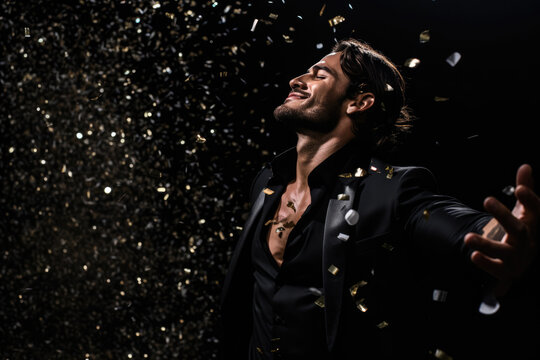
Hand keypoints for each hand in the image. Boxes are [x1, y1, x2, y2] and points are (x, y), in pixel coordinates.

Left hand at [464, 164, 538, 295]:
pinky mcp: (505, 270)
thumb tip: (525, 166)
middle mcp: (527, 241)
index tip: (519, 189)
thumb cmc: (523, 230)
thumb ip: (525, 188)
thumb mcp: (524, 210)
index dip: (530, 200)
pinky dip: (485, 263)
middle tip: (487, 199)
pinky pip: (496, 269)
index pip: (536, 210)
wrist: (523, 261)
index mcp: (532, 224)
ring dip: (486, 244)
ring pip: (504, 252)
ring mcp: (517, 257)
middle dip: (503, 215)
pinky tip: (473, 255)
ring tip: (468, 237)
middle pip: (518, 229)